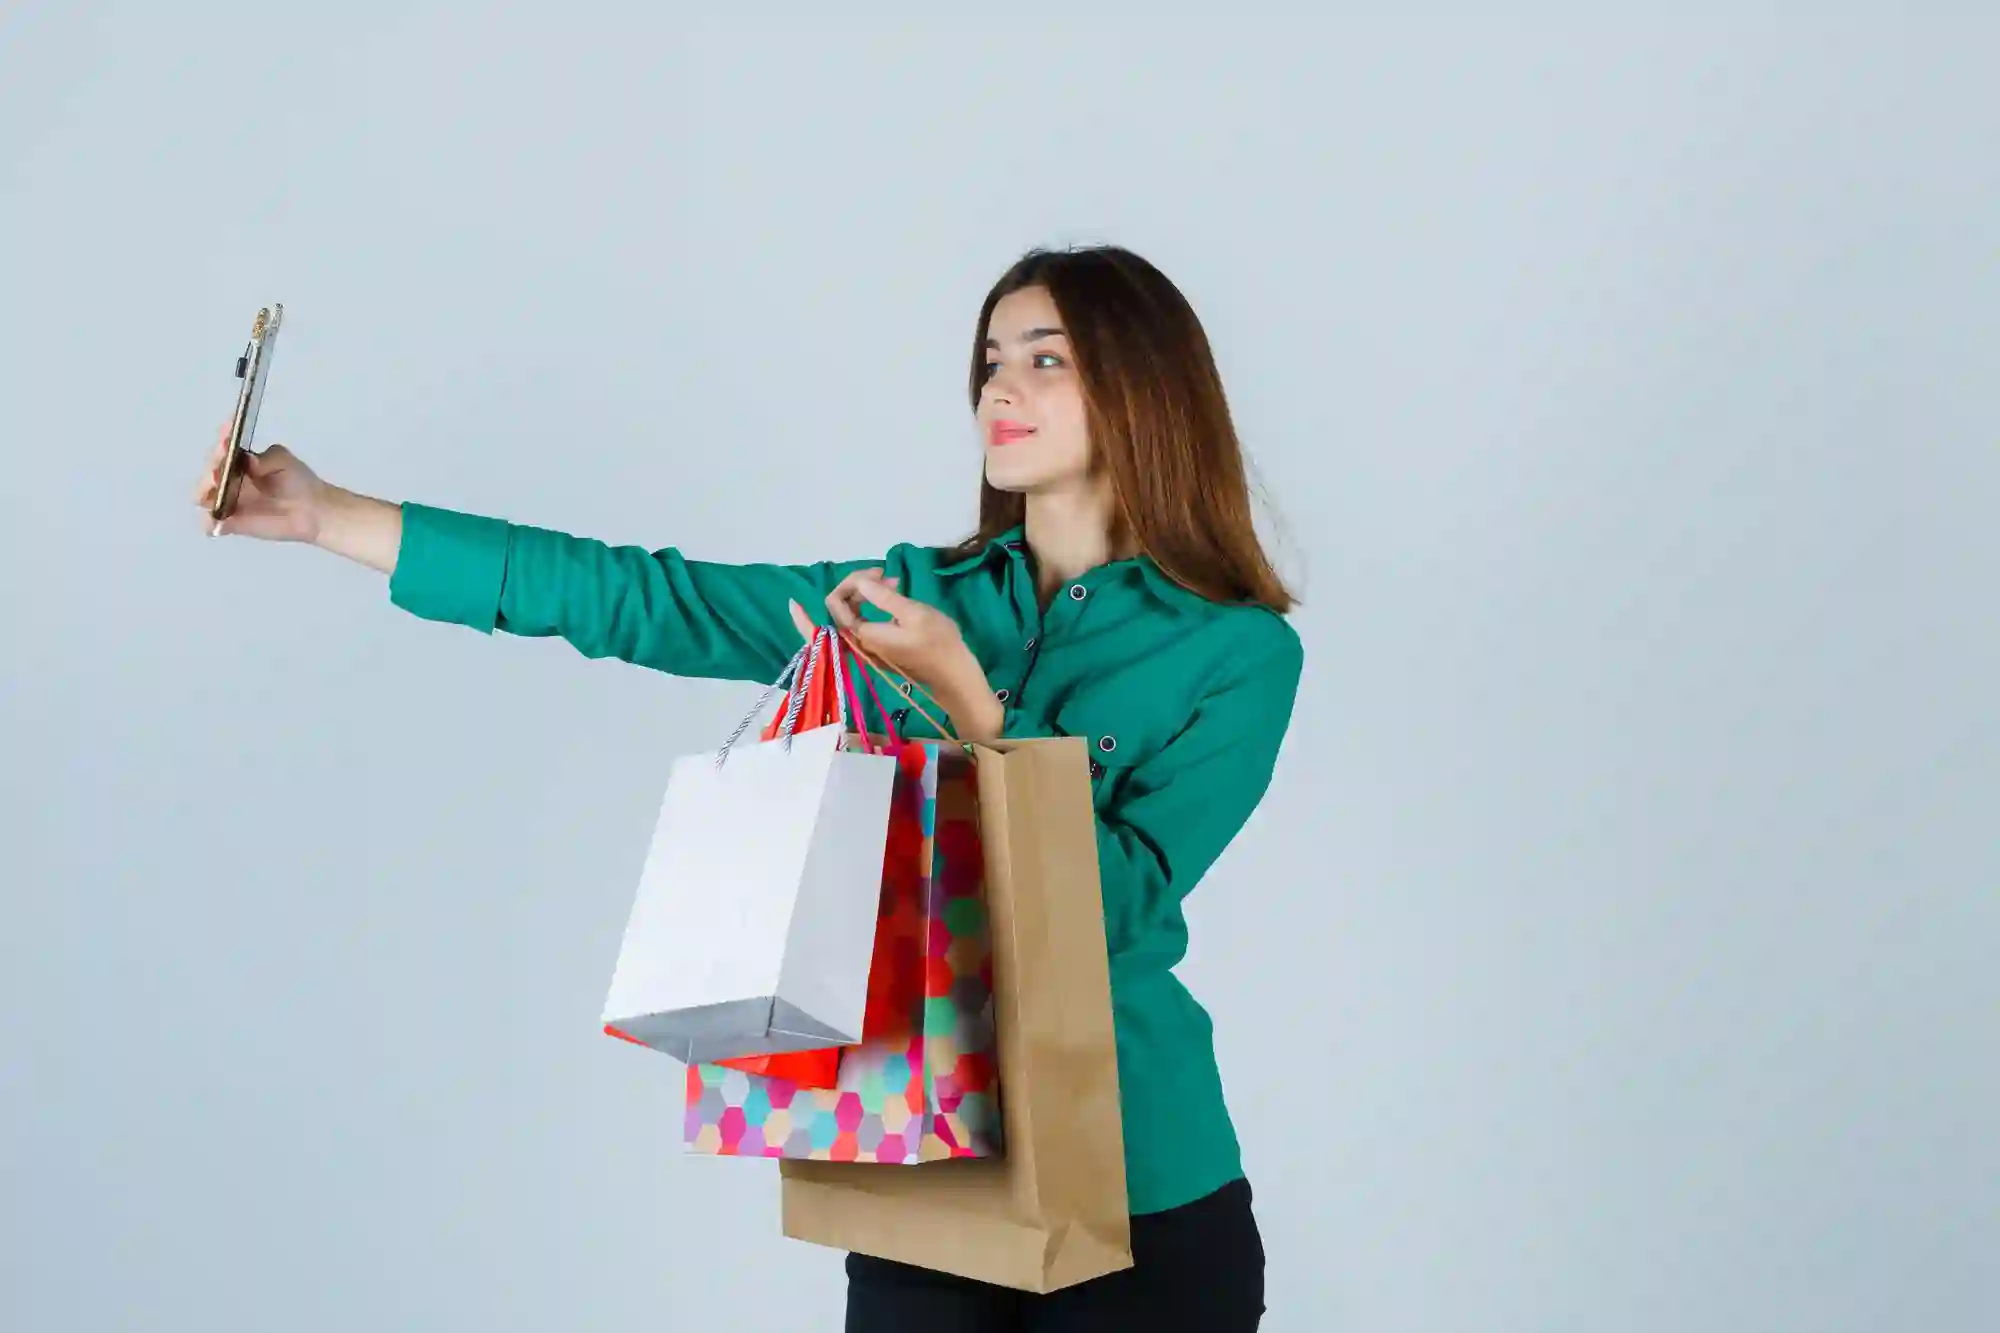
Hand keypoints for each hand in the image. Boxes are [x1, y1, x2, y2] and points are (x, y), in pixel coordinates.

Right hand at [191, 414, 327, 541]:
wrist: (313, 511)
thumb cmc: (298, 481)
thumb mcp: (285, 461)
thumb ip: (267, 459)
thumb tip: (249, 460)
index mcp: (239, 458)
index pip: (223, 446)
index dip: (221, 441)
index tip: (225, 440)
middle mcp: (228, 477)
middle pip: (210, 470)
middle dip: (211, 468)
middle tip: (217, 472)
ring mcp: (227, 500)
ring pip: (203, 495)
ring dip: (203, 492)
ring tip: (214, 491)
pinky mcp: (231, 523)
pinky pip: (211, 524)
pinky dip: (209, 523)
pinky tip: (215, 522)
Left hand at [787, 570, 1004, 741]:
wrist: (953, 674)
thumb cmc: (938, 641)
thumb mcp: (913, 612)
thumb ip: (883, 597)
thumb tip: (859, 583)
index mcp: (864, 634)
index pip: (835, 603)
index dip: (850, 581)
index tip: (878, 573)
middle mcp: (860, 644)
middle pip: (841, 609)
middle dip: (859, 586)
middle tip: (886, 575)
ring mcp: (869, 650)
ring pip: (853, 616)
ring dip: (867, 596)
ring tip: (894, 584)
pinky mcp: (879, 651)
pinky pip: (865, 625)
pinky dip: (874, 609)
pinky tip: (894, 601)